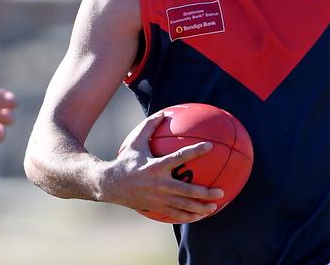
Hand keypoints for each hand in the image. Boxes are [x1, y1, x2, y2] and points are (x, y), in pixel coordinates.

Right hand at [103, 111, 223, 222]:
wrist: (109, 185)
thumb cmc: (125, 161)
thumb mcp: (135, 142)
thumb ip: (149, 127)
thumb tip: (164, 113)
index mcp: (156, 166)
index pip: (180, 157)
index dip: (195, 151)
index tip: (210, 147)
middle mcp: (159, 184)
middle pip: (187, 191)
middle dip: (205, 193)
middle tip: (220, 191)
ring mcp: (158, 199)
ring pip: (183, 206)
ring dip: (200, 208)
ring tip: (214, 207)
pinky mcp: (155, 208)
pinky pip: (174, 214)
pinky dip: (188, 216)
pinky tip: (199, 217)